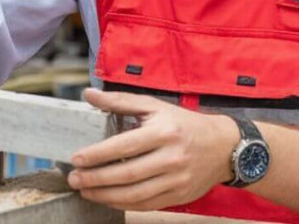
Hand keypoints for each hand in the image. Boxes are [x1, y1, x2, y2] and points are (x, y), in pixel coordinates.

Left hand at [67, 88, 239, 211]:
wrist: (224, 146)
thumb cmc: (184, 123)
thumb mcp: (155, 106)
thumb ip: (120, 101)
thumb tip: (89, 94)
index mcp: (163, 131)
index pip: (124, 146)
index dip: (98, 154)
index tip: (76, 159)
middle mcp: (171, 157)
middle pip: (127, 174)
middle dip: (96, 179)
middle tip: (74, 179)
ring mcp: (177, 179)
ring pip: (135, 194)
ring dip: (105, 196)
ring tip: (86, 192)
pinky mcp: (179, 195)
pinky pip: (147, 205)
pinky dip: (124, 204)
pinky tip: (107, 199)